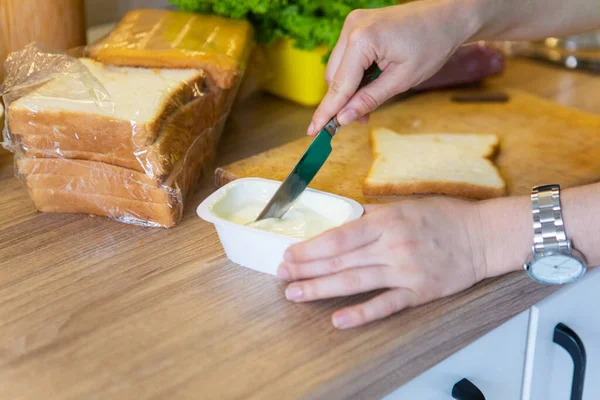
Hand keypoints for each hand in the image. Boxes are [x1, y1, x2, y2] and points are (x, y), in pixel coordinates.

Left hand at [277, 198, 491, 328]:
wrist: (484, 236)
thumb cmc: (445, 216)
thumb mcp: (405, 205)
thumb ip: (372, 216)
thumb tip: (342, 224)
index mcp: (387, 221)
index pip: (338, 237)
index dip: (310, 248)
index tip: (289, 253)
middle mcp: (392, 245)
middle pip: (340, 259)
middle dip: (306, 268)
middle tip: (282, 275)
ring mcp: (405, 271)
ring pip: (355, 281)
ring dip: (321, 288)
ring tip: (296, 294)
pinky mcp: (419, 292)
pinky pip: (385, 305)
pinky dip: (361, 313)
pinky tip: (338, 319)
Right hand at [307, 0, 483, 134]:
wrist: (448, 16)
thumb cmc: (432, 44)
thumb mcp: (402, 80)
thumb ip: (369, 100)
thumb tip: (343, 119)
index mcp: (362, 40)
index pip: (338, 84)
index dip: (327, 111)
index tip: (313, 131)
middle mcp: (351, 28)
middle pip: (334, 77)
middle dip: (343, 102)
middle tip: (360, 120)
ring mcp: (353, 24)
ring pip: (338, 69)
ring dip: (349, 90)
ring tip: (369, 103)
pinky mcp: (357, 26)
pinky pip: (347, 58)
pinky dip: (355, 76)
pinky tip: (370, 84)